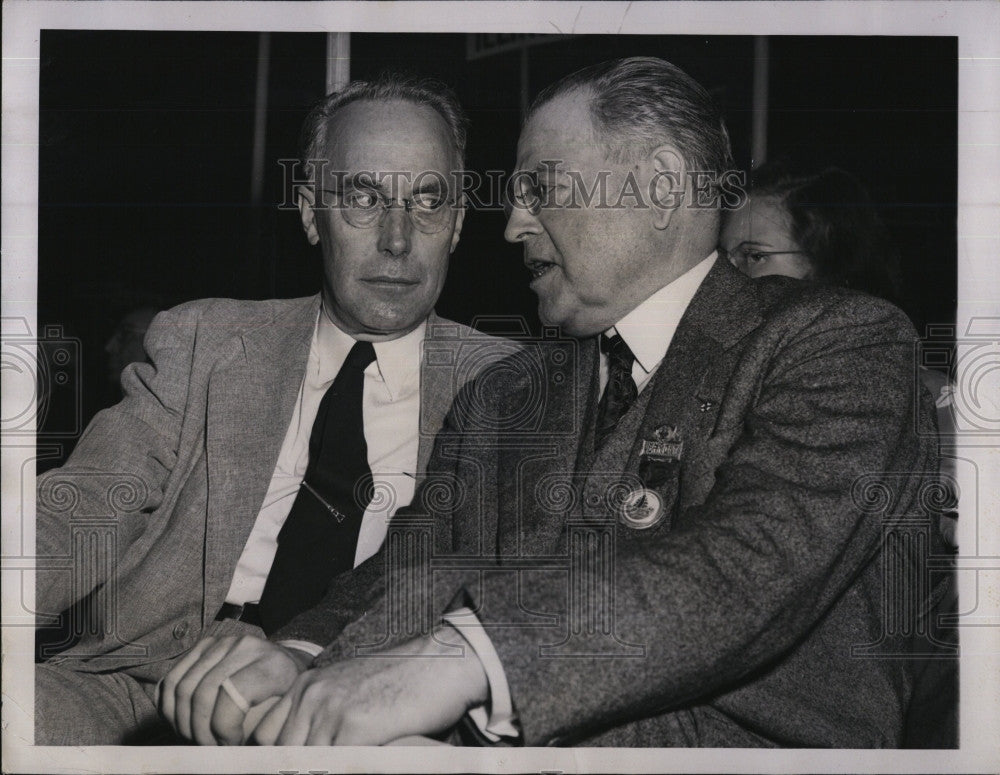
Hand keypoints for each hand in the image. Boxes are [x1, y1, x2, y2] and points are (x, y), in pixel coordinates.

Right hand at [157, 634, 311, 744]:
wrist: (285, 669)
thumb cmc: (281, 701)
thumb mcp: (280, 718)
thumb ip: (259, 734)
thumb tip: (232, 755)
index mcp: (271, 664)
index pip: (231, 694)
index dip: (223, 727)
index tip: (231, 744)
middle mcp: (246, 646)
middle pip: (201, 691)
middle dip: (199, 730)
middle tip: (209, 747)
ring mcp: (222, 643)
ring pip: (180, 686)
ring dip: (180, 722)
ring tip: (196, 738)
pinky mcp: (202, 647)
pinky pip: (170, 680)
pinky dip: (168, 708)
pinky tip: (183, 725)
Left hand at [252, 624, 487, 744]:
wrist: (440, 663)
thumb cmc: (401, 680)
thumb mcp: (349, 688)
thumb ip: (322, 713)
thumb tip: (304, 751)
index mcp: (307, 685)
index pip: (264, 734)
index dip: (276, 756)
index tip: (291, 763)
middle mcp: (312, 695)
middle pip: (280, 752)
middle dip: (295, 765)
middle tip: (321, 765)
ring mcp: (332, 711)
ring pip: (303, 762)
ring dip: (320, 767)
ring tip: (340, 765)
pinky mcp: (355, 728)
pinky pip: (333, 765)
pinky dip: (342, 769)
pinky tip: (359, 765)